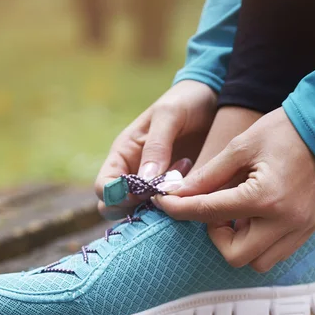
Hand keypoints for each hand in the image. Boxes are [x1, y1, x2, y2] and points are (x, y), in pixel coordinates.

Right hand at [95, 80, 217, 218]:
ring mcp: (150, 186)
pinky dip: (174, 207)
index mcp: (122, 155)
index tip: (144, 192)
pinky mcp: (170, 191)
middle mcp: (131, 174)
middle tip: (164, 192)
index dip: (118, 197)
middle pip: (114, 208)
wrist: (210, 101)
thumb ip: (156, 146)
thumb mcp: (169, 116)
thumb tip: (144, 181)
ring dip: (158, 207)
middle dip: (136, 207)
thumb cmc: (184, 102)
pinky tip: (192, 188)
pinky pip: (164, 210)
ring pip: (139, 213)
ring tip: (181, 184)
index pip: (103, 188)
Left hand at [153, 107, 314, 271]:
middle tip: (216, 212)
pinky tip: (254, 218)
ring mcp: (301, 230)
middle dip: (217, 237)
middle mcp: (285, 222)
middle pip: (234, 256)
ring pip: (257, 262)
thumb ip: (208, 176)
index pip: (209, 214)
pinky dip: (258, 243)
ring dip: (239, 244)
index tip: (164, 203)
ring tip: (238, 215)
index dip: (180, 209)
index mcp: (265, 197)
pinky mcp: (309, 231)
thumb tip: (177, 194)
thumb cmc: (285, 130)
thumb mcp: (241, 146)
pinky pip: (275, 254)